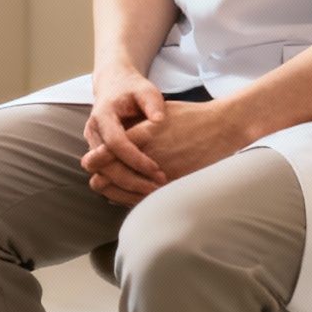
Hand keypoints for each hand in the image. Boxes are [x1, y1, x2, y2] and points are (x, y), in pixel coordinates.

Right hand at [80, 69, 167, 205]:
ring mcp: (93, 144)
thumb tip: (159, 121)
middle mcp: (92, 132)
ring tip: (152, 191)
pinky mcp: (97, 154)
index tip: (156, 169)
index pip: (115, 143)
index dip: (135, 158)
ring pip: (102, 175)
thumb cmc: (132, 88)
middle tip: (157, 186)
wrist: (114, 85)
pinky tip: (144, 190)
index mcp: (102, 115)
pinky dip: (123, 186)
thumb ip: (153, 103)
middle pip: (104, 165)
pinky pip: (105, 175)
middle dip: (130, 179)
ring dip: (126, 186)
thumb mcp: (146, 90)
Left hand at [108, 100, 248, 192]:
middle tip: (96, 179)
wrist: (221, 128)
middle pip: (113, 174)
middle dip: (102, 177)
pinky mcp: (175, 184)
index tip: (90, 162)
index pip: (109, 152)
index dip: (96, 160)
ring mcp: (163, 172)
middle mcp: (151, 155)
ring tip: (108, 189)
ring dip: (116, 191)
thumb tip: (112, 139)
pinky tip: (128, 197)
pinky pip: (147, 197)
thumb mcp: (157, 114)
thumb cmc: (188, 117)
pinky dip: (134, 198)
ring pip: (128, 191)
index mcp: (144, 135)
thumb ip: (136, 127)